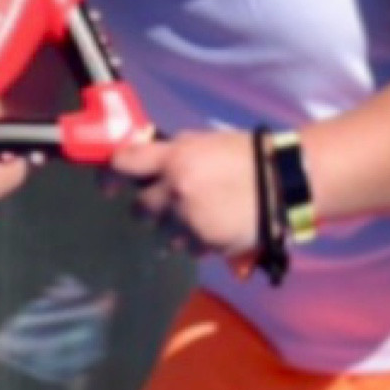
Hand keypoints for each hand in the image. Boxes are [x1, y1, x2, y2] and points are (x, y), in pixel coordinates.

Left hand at [105, 130, 260, 263]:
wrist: (282, 182)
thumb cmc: (244, 155)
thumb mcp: (203, 142)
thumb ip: (172, 153)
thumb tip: (147, 163)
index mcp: (174, 159)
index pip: (123, 164)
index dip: (110, 174)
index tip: (108, 185)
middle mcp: (174, 190)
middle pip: (138, 208)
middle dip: (148, 206)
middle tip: (165, 202)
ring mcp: (188, 220)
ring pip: (161, 233)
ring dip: (172, 227)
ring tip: (196, 217)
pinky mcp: (205, 243)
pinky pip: (186, 247)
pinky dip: (194, 241)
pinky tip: (212, 227)